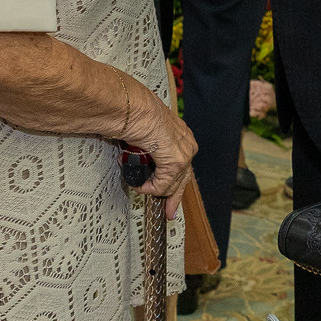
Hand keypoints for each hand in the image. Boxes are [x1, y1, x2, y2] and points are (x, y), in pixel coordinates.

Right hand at [124, 86, 196, 218]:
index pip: (183, 164)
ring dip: (153, 188)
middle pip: (183, 178)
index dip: (175, 180)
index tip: (170, 193)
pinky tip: (139, 185)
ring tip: (138, 186)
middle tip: (170, 212)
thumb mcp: (143, 131)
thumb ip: (147, 145)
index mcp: (181, 134)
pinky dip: (149, 187)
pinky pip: (163, 184)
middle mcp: (187, 143)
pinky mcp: (176, 162)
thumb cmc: (134, 113)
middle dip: (173, 197)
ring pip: (172, 183)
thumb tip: (139, 154)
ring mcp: (184, 153)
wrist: (134, 107)